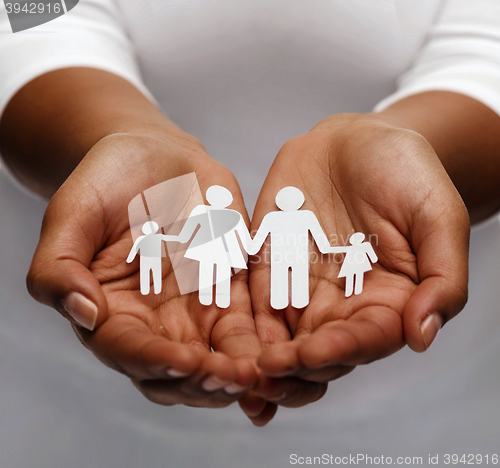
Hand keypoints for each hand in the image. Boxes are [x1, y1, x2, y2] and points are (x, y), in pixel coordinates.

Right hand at [26, 128, 274, 417]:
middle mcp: (154, 322)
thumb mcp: (69, 216)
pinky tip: (278, 352)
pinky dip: (262, 344)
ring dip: (237, 373)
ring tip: (259, 374)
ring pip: (217, 359)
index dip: (156, 361)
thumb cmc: (104, 184)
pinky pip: (248, 324)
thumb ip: (59, 268)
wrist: (153, 156)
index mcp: (110, 313)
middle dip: (204, 381)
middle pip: (178, 373)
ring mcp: (194, 309)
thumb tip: (84, 313)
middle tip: (231, 378)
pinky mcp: (229, 290)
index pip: (130, 352)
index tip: (185, 361)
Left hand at [249, 113, 468, 404]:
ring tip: (235, 372)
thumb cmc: (406, 174)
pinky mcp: (269, 271)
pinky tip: (220, 343)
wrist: (357, 142)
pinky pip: (252, 303)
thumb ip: (441, 276)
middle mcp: (343, 306)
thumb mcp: (439, 216)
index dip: (338, 351)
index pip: (364, 341)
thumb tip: (421, 336)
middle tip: (264, 373)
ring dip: (259, 361)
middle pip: (318, 354)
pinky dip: (238, 327)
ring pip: (280, 340)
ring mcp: (303, 291)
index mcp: (388, 303)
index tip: (311, 353)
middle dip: (291, 369)